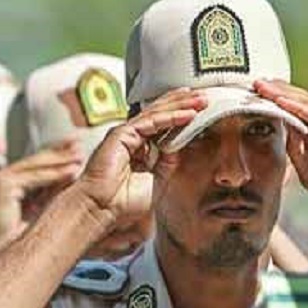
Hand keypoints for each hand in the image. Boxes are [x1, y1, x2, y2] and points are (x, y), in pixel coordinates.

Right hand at [0, 141, 83, 240]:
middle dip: (59, 153)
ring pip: (36, 165)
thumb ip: (51, 191)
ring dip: (61, 161)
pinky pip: (34, 176)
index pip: (33, 164)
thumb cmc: (19, 242)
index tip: (74, 149)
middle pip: (35, 160)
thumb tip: (74, 174)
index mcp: (3, 184)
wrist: (1, 258)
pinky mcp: (1, 184)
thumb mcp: (39, 209)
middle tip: (80, 146)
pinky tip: (74, 172)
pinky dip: (55, 175)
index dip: (54, 155)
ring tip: (81, 158)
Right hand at [75, 88, 206, 235]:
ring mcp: (126, 135)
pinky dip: (171, 117)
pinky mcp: (121, 134)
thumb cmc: (122, 202)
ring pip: (157, 114)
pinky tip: (188, 115)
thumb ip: (167, 162)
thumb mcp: (157, 180)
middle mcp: (131, 139)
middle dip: (184, 105)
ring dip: (181, 106)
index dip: (182, 118)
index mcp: (138, 150)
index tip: (202, 114)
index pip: (163, 128)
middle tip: (206, 98)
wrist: (102, 209)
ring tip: (202, 101)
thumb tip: (180, 146)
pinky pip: (151, 122)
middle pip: (161, 115)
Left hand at [254, 80, 307, 210]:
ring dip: (281, 93)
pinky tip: (281, 100)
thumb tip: (282, 132)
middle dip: (273, 91)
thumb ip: (296, 152)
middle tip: (251, 82)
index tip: (250, 96)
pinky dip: (297, 106)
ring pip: (303, 103)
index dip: (270, 103)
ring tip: (262, 85)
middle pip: (295, 102)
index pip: (290, 113)